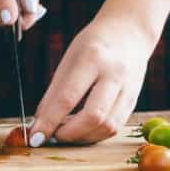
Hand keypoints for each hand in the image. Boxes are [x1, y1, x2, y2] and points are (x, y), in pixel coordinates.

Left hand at [27, 15, 153, 145]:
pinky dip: (95, 134)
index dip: (49, 122)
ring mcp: (128, 89)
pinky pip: (115, 127)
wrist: (129, 32)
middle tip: (52, 135)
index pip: (67, 98)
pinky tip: (83, 130)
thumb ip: (55, 92)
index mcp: (92, 58)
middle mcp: (114, 74)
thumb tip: (40, 123)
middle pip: (93, 117)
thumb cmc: (93, 44)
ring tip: (66, 132)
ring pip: (107, 127)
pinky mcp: (134, 101)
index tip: (35, 137)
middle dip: (68, 134)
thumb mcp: (70, 59)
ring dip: (83, 137)